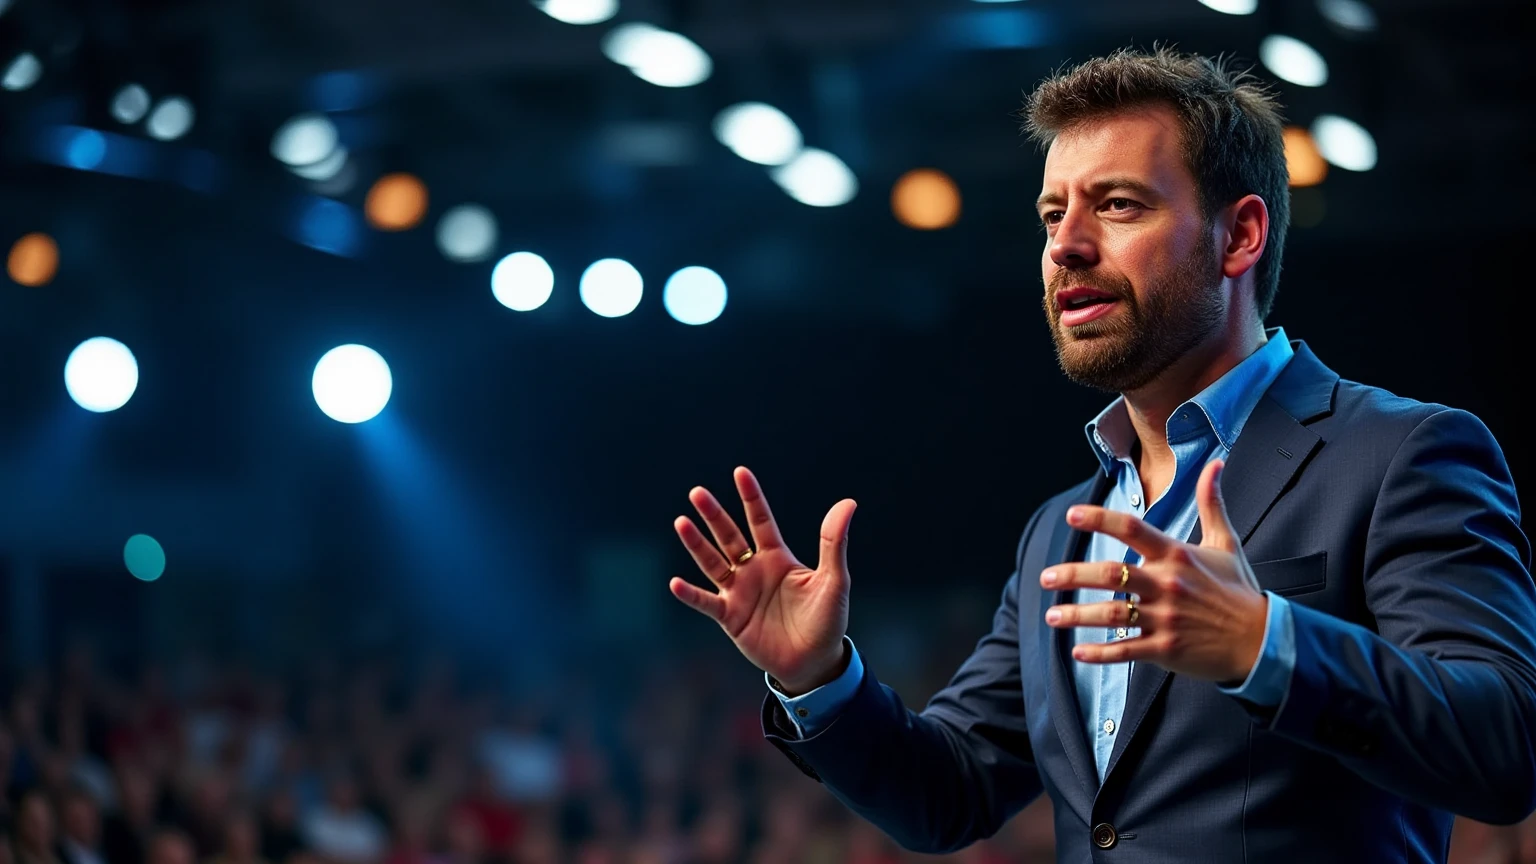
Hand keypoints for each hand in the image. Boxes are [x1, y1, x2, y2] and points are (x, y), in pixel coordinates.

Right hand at [669, 467, 856, 694]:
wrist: (814, 662)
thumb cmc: (826, 620)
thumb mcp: (833, 579)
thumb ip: (833, 542)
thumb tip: (848, 503)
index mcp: (777, 558)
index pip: (761, 521)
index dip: (751, 498)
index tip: (740, 472)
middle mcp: (754, 571)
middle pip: (730, 537)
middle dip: (714, 516)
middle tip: (697, 493)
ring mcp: (739, 593)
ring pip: (713, 563)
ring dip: (697, 545)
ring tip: (681, 522)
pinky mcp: (730, 618)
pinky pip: (707, 602)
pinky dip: (691, 594)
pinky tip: (676, 582)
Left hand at [1040, 459, 1267, 683]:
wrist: (1262, 640)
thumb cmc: (1238, 590)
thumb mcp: (1226, 543)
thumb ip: (1212, 502)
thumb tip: (1215, 464)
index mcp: (1177, 555)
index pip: (1132, 528)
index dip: (1100, 519)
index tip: (1072, 515)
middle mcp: (1167, 584)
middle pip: (1109, 575)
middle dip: (1072, 575)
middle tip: (1045, 577)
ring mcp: (1166, 618)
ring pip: (1111, 615)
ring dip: (1077, 615)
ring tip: (1051, 616)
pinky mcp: (1167, 648)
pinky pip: (1126, 650)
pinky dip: (1100, 653)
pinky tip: (1077, 651)